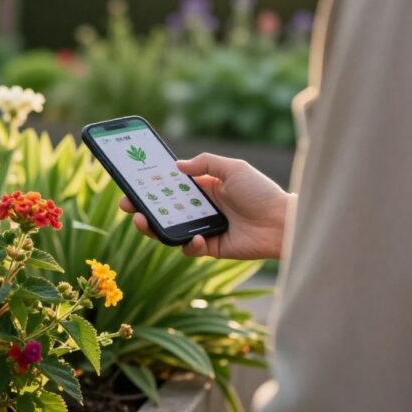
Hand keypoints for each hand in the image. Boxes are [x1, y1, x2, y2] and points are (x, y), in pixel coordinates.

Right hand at [118, 153, 292, 259]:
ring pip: (169, 229)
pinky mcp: (210, 247)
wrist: (283, 224)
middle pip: (163, 209)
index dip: (151, 186)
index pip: (170, 186)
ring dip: (153, 227)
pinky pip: (189, 248)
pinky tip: (197, 238)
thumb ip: (205, 163)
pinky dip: (189, 244)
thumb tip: (176, 166)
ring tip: (142, 221)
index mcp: (204, 187)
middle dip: (142, 207)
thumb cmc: (261, 193)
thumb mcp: (233, 168)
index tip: (132, 183)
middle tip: (127, 205)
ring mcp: (203, 228)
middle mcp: (200, 208)